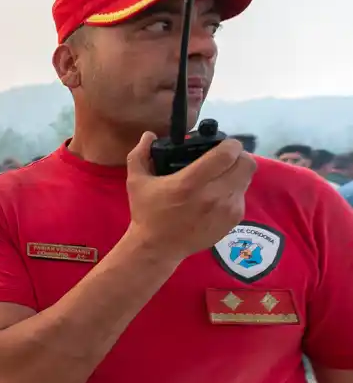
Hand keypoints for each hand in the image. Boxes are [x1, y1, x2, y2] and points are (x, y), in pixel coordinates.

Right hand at [126, 132, 256, 260]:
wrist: (158, 247)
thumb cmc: (147, 213)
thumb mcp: (136, 182)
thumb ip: (140, 154)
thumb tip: (149, 135)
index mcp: (190, 183)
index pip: (226, 154)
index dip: (229, 144)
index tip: (222, 144)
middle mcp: (213, 195)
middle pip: (246, 164)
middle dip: (238, 156)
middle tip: (225, 158)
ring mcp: (226, 209)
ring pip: (247, 179)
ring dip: (236, 173)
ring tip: (221, 176)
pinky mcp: (232, 221)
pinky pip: (242, 196)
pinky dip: (234, 190)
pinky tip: (217, 194)